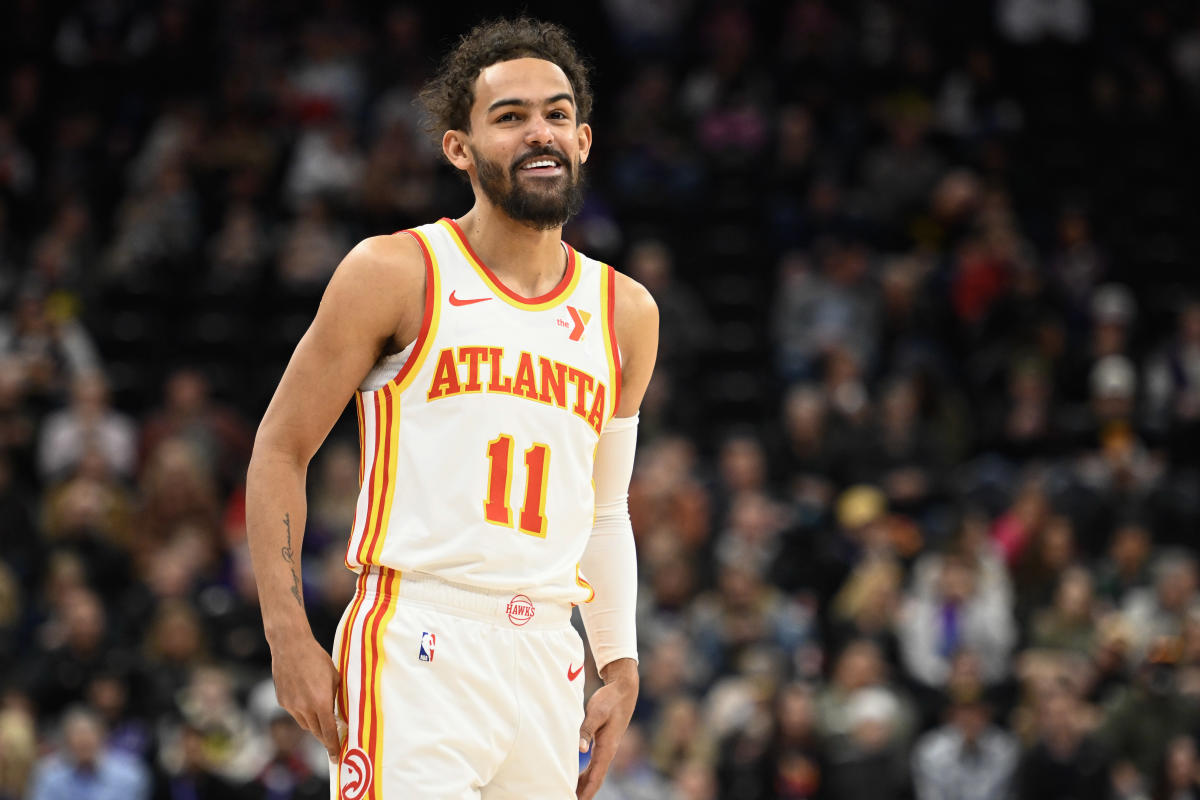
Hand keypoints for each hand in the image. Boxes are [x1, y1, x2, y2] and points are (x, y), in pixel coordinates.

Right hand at [270, 633, 342, 758]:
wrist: (291, 646)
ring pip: (305, 724)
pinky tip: (307, 700)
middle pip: (316, 731)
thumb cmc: (318, 659)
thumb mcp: (335, 678)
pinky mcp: (282, 701)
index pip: (329, 732)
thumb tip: (340, 713)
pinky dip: (302, 712)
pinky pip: (295, 713)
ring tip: (321, 719)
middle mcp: (305, 708)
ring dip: (314, 725)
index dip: (333, 746)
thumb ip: (337, 697)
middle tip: (332, 741)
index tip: (335, 757)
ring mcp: (291, 706)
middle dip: (325, 738)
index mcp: (321, 703)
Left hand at [576, 658, 637, 799]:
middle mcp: (608, 751)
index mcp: (607, 747)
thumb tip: (580, 750)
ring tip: (571, 793)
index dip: (587, 791)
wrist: (623, 689)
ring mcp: (607, 747)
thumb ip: (586, 730)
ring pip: (595, 772)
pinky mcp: (604, 742)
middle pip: (596, 778)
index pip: (596, 776)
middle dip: (585, 792)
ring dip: (585, 784)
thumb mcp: (596, 712)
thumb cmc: (609, 699)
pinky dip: (586, 773)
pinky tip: (578, 776)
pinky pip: (595, 763)